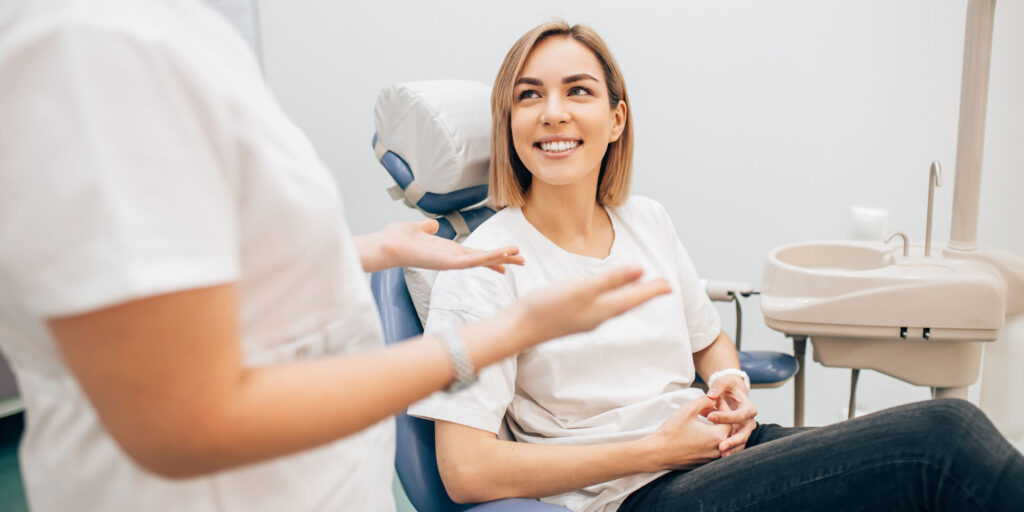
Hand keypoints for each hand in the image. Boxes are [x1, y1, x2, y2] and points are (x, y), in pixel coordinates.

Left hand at [362, 219, 525, 272]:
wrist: (387, 244)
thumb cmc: (398, 238)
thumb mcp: (418, 228)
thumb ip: (427, 227)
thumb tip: (432, 225)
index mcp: (447, 250)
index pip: (474, 254)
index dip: (491, 255)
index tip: (507, 258)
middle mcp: (452, 258)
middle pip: (483, 258)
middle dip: (503, 259)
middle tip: (523, 261)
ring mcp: (451, 262)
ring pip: (482, 260)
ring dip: (501, 257)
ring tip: (520, 256)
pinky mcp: (449, 263)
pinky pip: (473, 261)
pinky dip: (489, 258)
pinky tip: (502, 255)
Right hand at [515, 266, 671, 343]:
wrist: (518, 329)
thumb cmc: (547, 308)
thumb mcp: (582, 289)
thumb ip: (611, 280)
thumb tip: (640, 270)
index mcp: (603, 309)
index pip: (635, 298)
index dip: (653, 290)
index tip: (670, 285)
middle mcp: (598, 317)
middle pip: (628, 303)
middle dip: (645, 294)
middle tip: (662, 287)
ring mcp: (585, 320)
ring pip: (615, 306)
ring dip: (629, 297)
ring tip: (638, 289)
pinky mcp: (572, 318)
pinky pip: (601, 307)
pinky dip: (611, 299)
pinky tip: (605, 297)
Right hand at [642, 395, 730, 470]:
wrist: (658, 453)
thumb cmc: (672, 431)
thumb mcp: (688, 409)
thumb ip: (704, 400)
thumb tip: (713, 398)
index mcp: (718, 436)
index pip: (730, 418)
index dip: (723, 407)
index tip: (714, 400)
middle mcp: (718, 450)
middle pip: (728, 430)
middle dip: (720, 418)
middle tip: (709, 409)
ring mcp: (711, 458)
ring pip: (721, 440)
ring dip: (716, 429)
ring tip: (705, 420)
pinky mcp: (703, 463)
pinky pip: (713, 449)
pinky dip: (711, 439)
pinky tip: (699, 432)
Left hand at [706, 376, 757, 456]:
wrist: (731, 394)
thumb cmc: (727, 388)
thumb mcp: (724, 382)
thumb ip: (718, 386)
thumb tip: (711, 395)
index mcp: (748, 408)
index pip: (740, 415)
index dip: (725, 416)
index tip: (709, 417)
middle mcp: (749, 421)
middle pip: (745, 433)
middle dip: (733, 440)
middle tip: (720, 446)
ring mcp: (745, 430)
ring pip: (742, 442)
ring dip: (732, 449)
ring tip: (721, 455)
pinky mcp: (739, 436)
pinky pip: (736, 446)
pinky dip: (730, 451)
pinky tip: (720, 457)